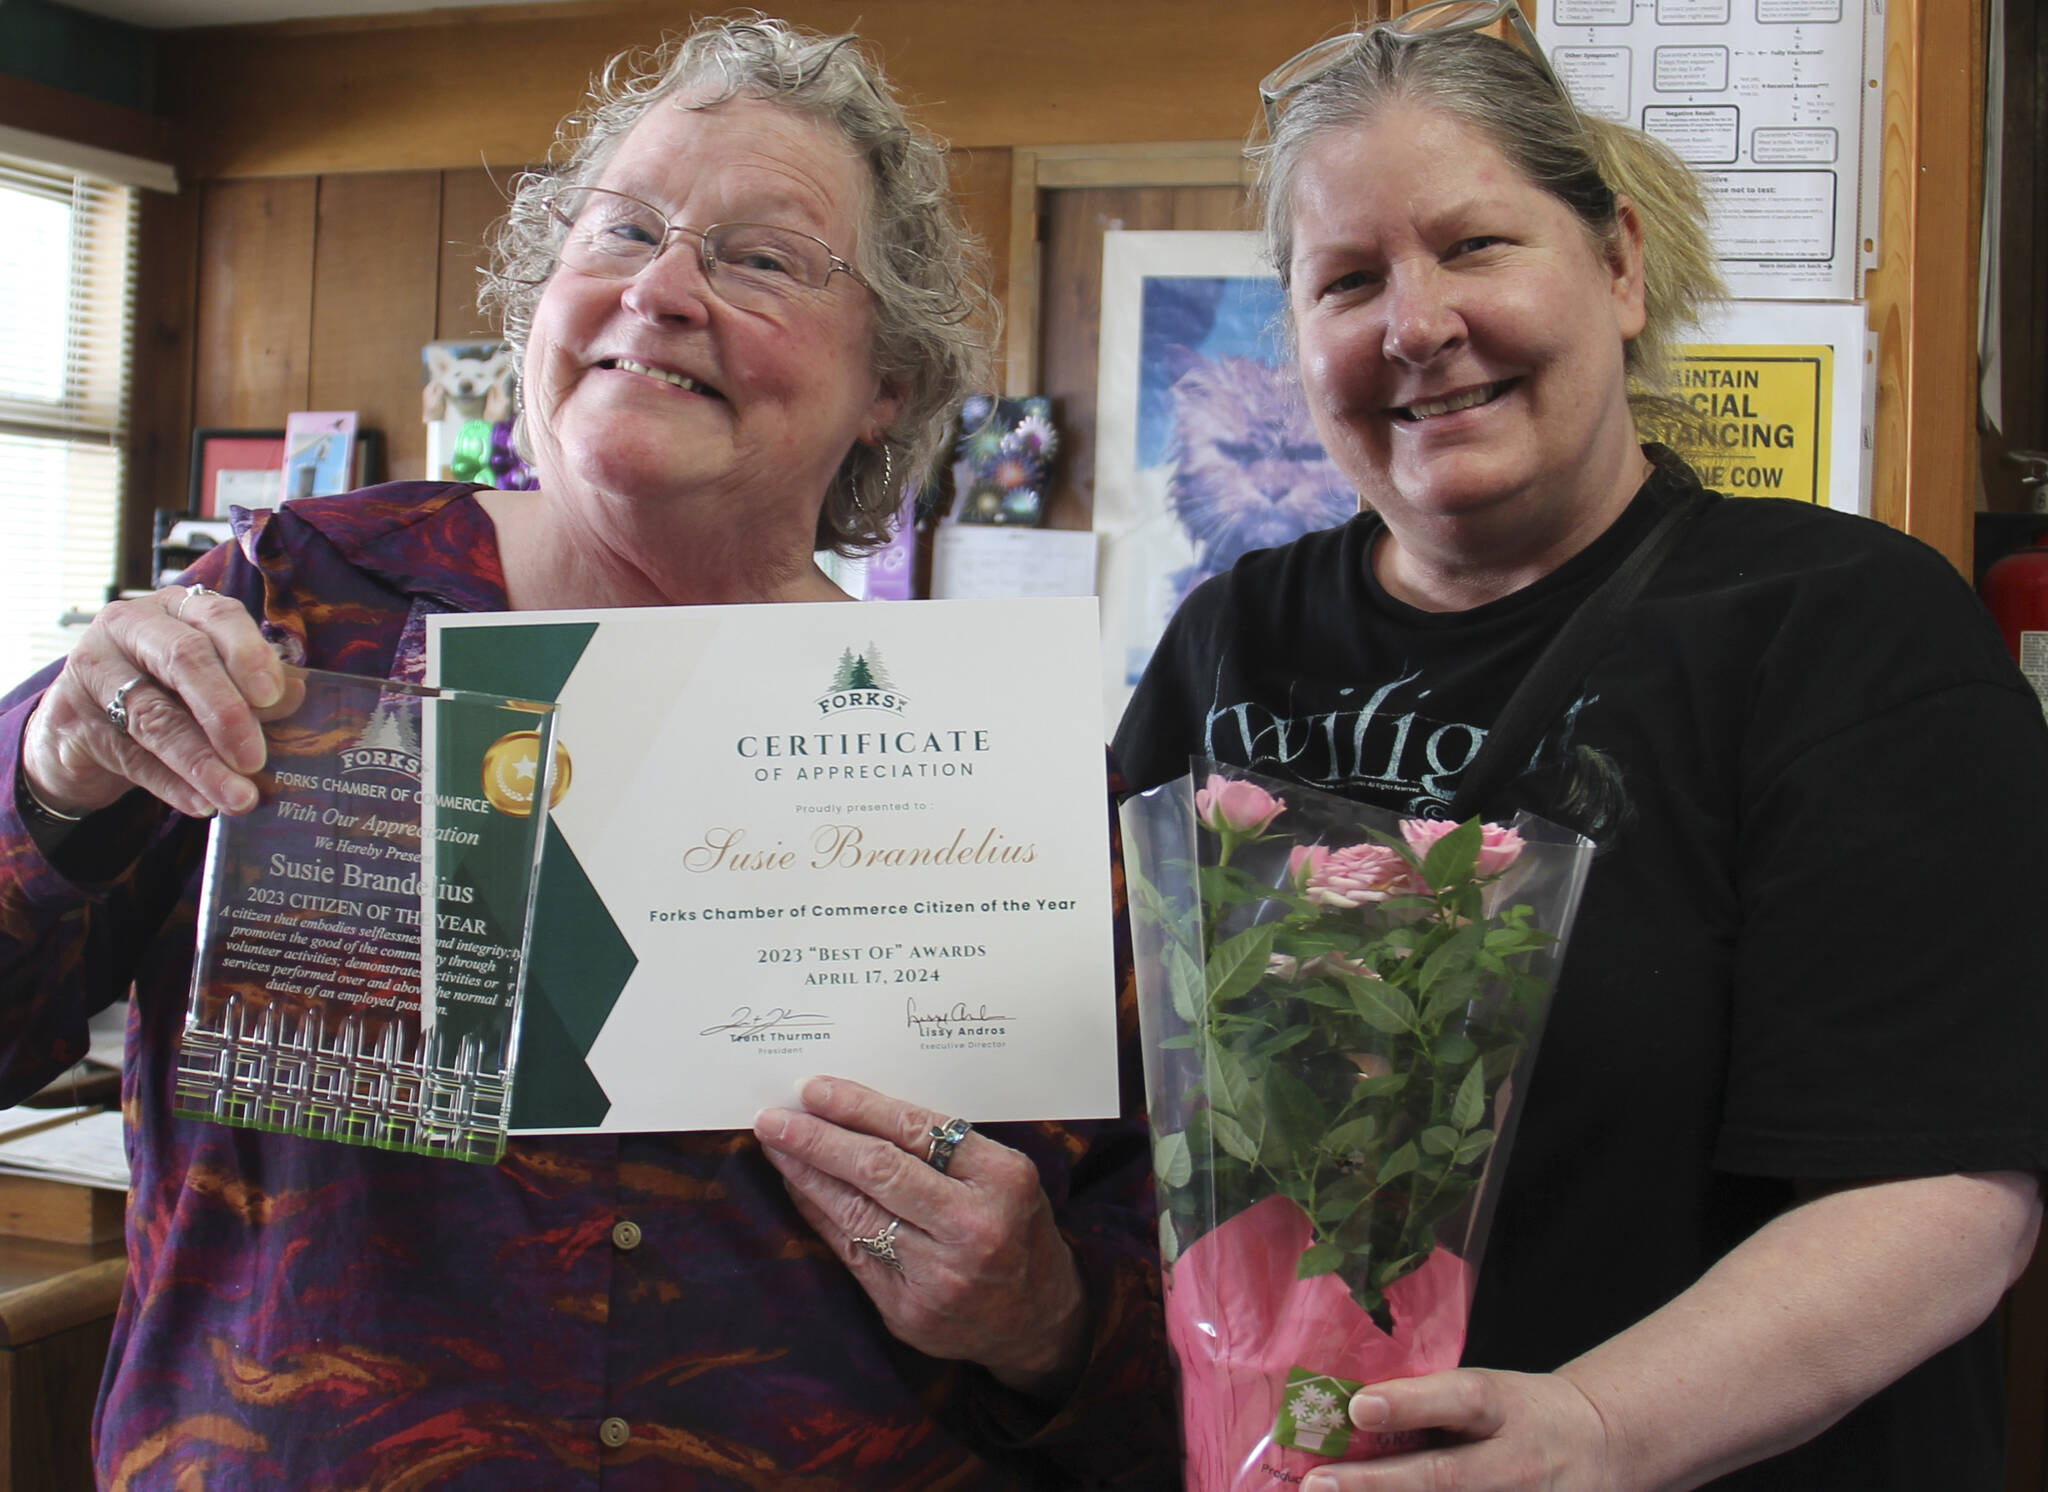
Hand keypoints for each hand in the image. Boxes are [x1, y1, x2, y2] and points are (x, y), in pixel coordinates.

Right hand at [21, 582, 298, 819]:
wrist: (85, 723)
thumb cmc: (166, 690)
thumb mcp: (212, 681)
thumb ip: (252, 686)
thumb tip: (296, 695)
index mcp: (178, 608)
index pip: (218, 615)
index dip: (248, 653)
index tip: (273, 695)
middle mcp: (131, 626)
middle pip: (184, 659)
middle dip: (226, 712)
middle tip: (255, 759)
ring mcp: (94, 669)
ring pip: (155, 716)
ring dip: (203, 763)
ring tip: (238, 797)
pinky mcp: (74, 719)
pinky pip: (132, 757)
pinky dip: (172, 785)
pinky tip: (202, 804)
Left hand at [754, 1075, 1088, 1397]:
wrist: (1039, 1321)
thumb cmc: (1015, 1228)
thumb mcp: (1004, 1176)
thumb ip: (944, 1147)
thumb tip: (856, 1110)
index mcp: (1003, 1180)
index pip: (916, 1130)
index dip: (858, 1107)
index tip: (815, 1089)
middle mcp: (971, 1227)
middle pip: (878, 1170)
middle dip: (817, 1139)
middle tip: (775, 1118)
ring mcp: (937, 1275)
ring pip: (855, 1212)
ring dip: (807, 1175)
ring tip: (776, 1148)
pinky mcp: (908, 1310)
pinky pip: (851, 1251)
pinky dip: (820, 1214)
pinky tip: (799, 1189)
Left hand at [1302, 1368, 1618, 1491]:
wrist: (1597, 1444)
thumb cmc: (1518, 1413)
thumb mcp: (1484, 1391)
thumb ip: (1429, 1403)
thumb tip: (1348, 1414)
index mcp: (1500, 1406)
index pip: (1456, 1400)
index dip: (1408, 1404)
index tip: (1359, 1407)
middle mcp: (1514, 1461)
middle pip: (1445, 1477)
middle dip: (1378, 1483)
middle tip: (1319, 1484)